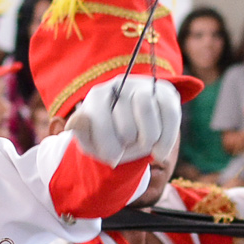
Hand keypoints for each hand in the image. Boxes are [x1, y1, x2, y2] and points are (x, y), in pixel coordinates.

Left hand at [67, 76, 181, 165]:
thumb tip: (73, 123)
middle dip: (128, 145)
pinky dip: (167, 138)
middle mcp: (120, 84)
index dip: (108, 147)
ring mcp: (144, 86)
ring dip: (147, 140)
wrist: (128, 130)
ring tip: (144, 148)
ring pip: (146, 110)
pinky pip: (170, 113)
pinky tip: (159, 152)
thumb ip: (81, 132)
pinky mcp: (165, 92)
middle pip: (125, 123)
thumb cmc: (107, 137)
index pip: (101, 122)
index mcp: (97, 96)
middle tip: (127, 149)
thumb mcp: (90, 140)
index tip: (111, 159)